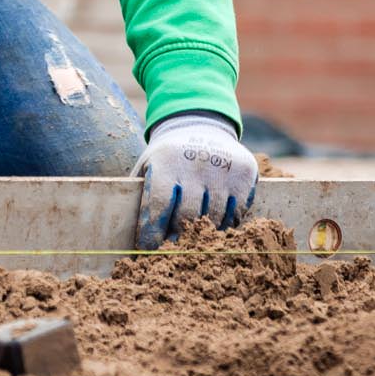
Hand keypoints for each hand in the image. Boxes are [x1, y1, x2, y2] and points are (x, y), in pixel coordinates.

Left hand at [133, 112, 257, 250]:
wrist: (199, 125)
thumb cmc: (167, 157)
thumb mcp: (147, 166)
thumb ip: (140, 197)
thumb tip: (130, 239)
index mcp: (167, 161)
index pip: (159, 206)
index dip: (153, 234)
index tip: (150, 250)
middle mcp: (196, 163)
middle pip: (187, 217)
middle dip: (178, 238)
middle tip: (172, 250)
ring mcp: (223, 168)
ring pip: (214, 219)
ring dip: (203, 235)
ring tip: (193, 240)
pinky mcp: (244, 174)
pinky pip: (236, 213)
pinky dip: (225, 226)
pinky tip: (214, 225)